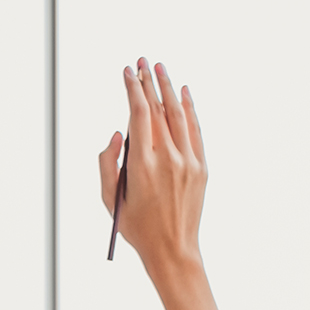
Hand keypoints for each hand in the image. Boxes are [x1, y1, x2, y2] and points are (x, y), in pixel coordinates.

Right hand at [96, 59, 235, 309]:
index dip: (132, 90)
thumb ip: (107, 162)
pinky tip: (184, 93)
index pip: (138, 114)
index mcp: (142, 165)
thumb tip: (117, 132)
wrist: (172, 249)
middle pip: (159, 109)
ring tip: (161, 68)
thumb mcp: (109, 198)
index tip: (126, 73)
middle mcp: (168, 158)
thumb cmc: (135, 225)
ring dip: (169, 88)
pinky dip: (190, 110)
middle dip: (148, 82)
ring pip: (178, 115)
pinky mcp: (202, 168)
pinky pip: (196, 131)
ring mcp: (188, 162)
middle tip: (142, 60)